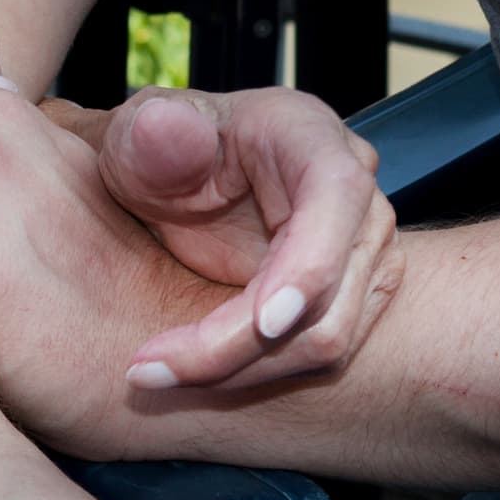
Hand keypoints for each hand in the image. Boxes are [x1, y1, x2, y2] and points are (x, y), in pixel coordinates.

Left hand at [87, 84, 397, 388]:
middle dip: (240, 345)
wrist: (174, 185)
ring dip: (243, 371)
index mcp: (309, 137)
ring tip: (157, 371)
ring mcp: (362, 253)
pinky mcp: (352, 299)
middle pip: (330, 291)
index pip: (336, 196)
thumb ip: (147, 133)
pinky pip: (318, 355)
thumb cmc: (159, 151)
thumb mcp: (136, 135)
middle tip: (149, 368)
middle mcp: (354, 197)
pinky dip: (253, 373)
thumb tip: (166, 125)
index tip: (262, 324)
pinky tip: (191, 368)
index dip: (308, 264)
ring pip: (329, 338)